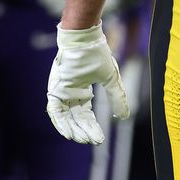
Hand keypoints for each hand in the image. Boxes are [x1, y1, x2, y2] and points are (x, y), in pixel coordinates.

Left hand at [46, 23, 129, 144]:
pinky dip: (61, 122)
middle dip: (85, 131)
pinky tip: (69, 132)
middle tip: (94, 141)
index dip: (92, 127)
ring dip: (72, 129)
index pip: (86, 114)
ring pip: (65, 116)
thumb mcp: (110, 78)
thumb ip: (117, 97)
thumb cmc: (96, 54)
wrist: (84, 38)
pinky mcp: (55, 87)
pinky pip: (55, 109)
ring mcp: (61, 90)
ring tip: (82, 140)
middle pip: (76, 118)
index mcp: (81, 90)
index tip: (100, 138)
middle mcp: (69, 92)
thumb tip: (124, 116)